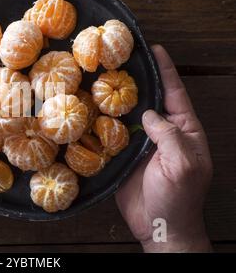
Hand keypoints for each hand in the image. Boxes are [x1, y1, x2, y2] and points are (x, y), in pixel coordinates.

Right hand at [115, 45, 212, 251]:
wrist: (159, 226)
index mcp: (183, 130)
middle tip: (120, 58)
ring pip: (128, 114)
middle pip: (150, 99)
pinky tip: (91, 108)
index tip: (155, 49)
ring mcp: (141, 143)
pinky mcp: (123, 154)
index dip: (166, 71)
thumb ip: (168, 135)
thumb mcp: (182, 164)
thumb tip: (149, 114)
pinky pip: (112, 134)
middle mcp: (162, 132)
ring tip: (102, 78)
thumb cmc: (179, 198)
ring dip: (117, 99)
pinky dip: (102, 122)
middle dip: (138, 80)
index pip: (175, 93)